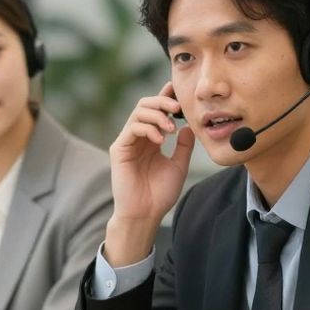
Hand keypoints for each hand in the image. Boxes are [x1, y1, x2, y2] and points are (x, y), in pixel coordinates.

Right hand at [104, 81, 194, 265]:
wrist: (145, 214)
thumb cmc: (160, 194)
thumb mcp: (179, 166)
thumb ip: (184, 146)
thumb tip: (189, 127)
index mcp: (151, 139)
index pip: (157, 110)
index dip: (167, 98)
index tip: (181, 95)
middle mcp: (138, 137)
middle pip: (146, 104)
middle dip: (162, 101)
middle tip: (178, 108)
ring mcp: (128, 141)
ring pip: (138, 112)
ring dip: (157, 115)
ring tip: (171, 128)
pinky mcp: (119, 149)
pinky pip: (132, 128)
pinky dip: (148, 128)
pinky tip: (161, 140)